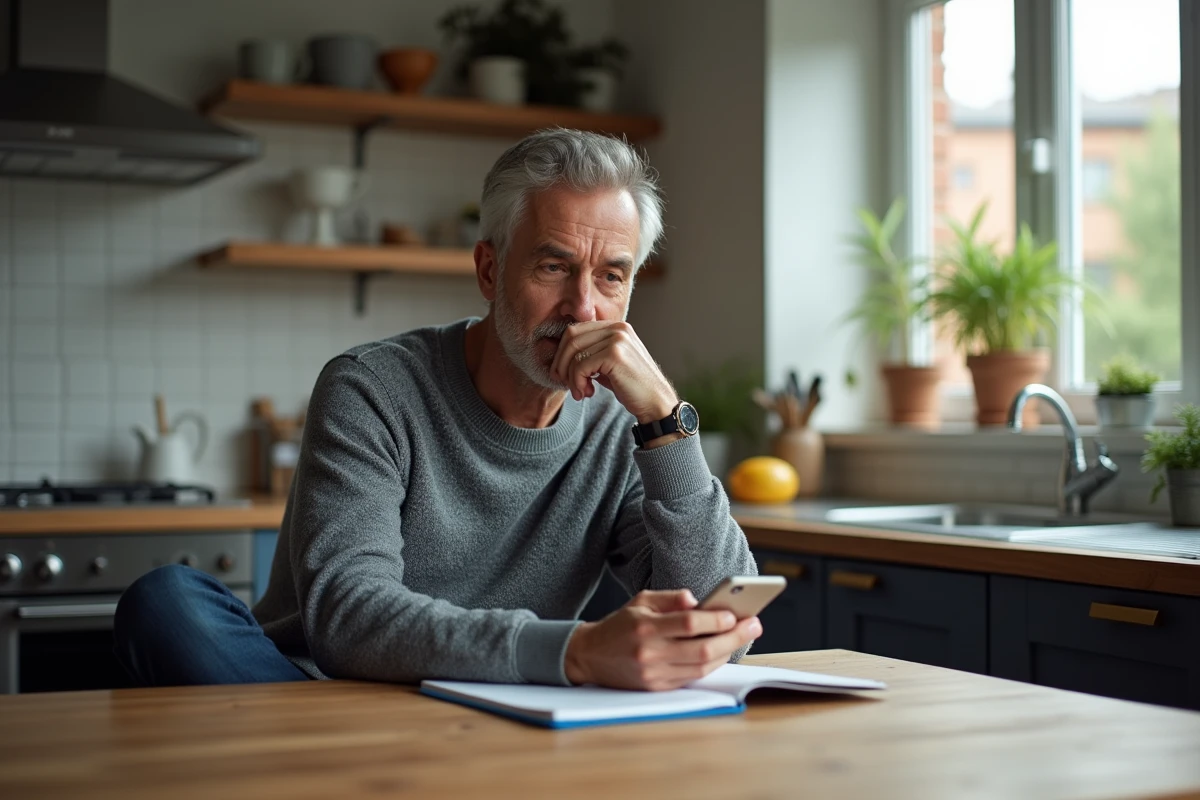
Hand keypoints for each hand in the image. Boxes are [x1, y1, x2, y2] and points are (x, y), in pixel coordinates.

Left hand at [550, 321, 677, 424]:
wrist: (656, 402)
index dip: (562, 352)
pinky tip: (586, 393)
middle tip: (563, 382)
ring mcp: (617, 339)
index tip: (561, 373)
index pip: (576, 330)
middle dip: (561, 362)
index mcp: (616, 327)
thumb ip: (591, 353)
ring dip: (570, 376)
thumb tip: (560, 355)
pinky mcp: (615, 355)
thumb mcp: (609, 364)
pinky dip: (577, 382)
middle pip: (571, 337)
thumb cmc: (631, 386)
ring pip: (574, 353)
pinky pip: (581, 366)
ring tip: (580, 391)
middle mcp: (617, 328)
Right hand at [563, 589, 761, 690]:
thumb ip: (671, 599)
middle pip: (703, 649)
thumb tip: (698, 601)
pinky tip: (723, 651)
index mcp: (645, 627)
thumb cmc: (620, 624)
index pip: (689, 624)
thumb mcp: (640, 601)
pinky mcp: (657, 688)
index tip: (735, 613)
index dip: (716, 619)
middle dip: (734, 638)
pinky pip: (692, 677)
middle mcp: (651, 653)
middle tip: (753, 626)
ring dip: (728, 652)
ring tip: (743, 636)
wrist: (589, 656)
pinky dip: (711, 664)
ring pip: (702, 667)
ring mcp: (654, 675)